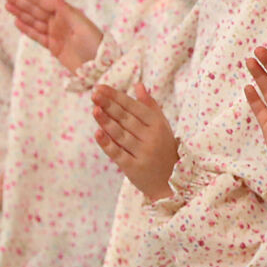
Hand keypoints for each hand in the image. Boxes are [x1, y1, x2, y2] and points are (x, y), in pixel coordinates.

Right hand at [1, 0, 101, 70]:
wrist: (98, 68)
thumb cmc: (94, 45)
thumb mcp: (81, 26)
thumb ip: (66, 12)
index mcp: (68, 14)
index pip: (45, 1)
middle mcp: (60, 21)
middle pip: (36, 9)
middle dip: (20, 0)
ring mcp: (56, 34)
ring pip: (34, 21)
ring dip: (20, 12)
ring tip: (7, 5)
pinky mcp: (54, 46)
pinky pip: (37, 35)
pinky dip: (27, 28)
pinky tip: (17, 22)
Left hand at [92, 82, 178, 202]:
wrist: (171, 181)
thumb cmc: (163, 149)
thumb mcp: (162, 126)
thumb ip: (150, 106)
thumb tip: (138, 85)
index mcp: (158, 125)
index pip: (134, 107)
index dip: (116, 97)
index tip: (100, 88)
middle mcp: (151, 138)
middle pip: (126, 119)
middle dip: (109, 105)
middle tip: (94, 93)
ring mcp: (143, 153)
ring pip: (121, 135)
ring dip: (106, 121)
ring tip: (94, 109)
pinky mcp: (133, 168)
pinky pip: (118, 153)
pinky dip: (107, 144)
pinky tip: (97, 133)